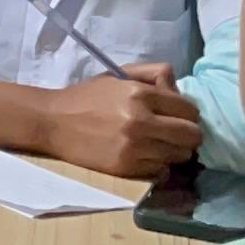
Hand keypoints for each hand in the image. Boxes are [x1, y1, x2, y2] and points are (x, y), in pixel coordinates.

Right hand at [40, 62, 201, 176]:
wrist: (52, 122)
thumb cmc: (86, 97)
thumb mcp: (117, 76)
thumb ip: (151, 74)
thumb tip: (178, 86)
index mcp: (139, 94)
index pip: (189, 110)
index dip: (187, 113)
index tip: (177, 116)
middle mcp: (141, 121)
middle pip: (192, 135)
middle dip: (188, 134)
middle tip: (173, 133)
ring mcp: (134, 147)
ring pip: (180, 155)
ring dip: (172, 150)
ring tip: (157, 144)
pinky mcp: (126, 167)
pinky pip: (161, 170)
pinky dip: (157, 164)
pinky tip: (143, 155)